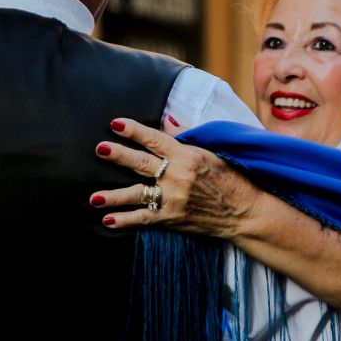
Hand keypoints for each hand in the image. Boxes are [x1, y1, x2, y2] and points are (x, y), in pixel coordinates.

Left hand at [91, 117, 259, 235]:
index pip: (155, 139)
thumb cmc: (233, 178)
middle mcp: (178, 176)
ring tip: (94, 197)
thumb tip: (166, 119)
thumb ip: (186, 136)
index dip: (134, 130)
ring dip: (114, 196)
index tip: (116, 123)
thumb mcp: (212, 151)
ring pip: (138, 194)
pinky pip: (145, 218)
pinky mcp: (173, 218)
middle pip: (141, 163)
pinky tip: (108, 221)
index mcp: (188, 155)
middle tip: (99, 149)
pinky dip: (126, 221)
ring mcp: (174, 199)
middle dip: (118, 155)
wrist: (247, 212)